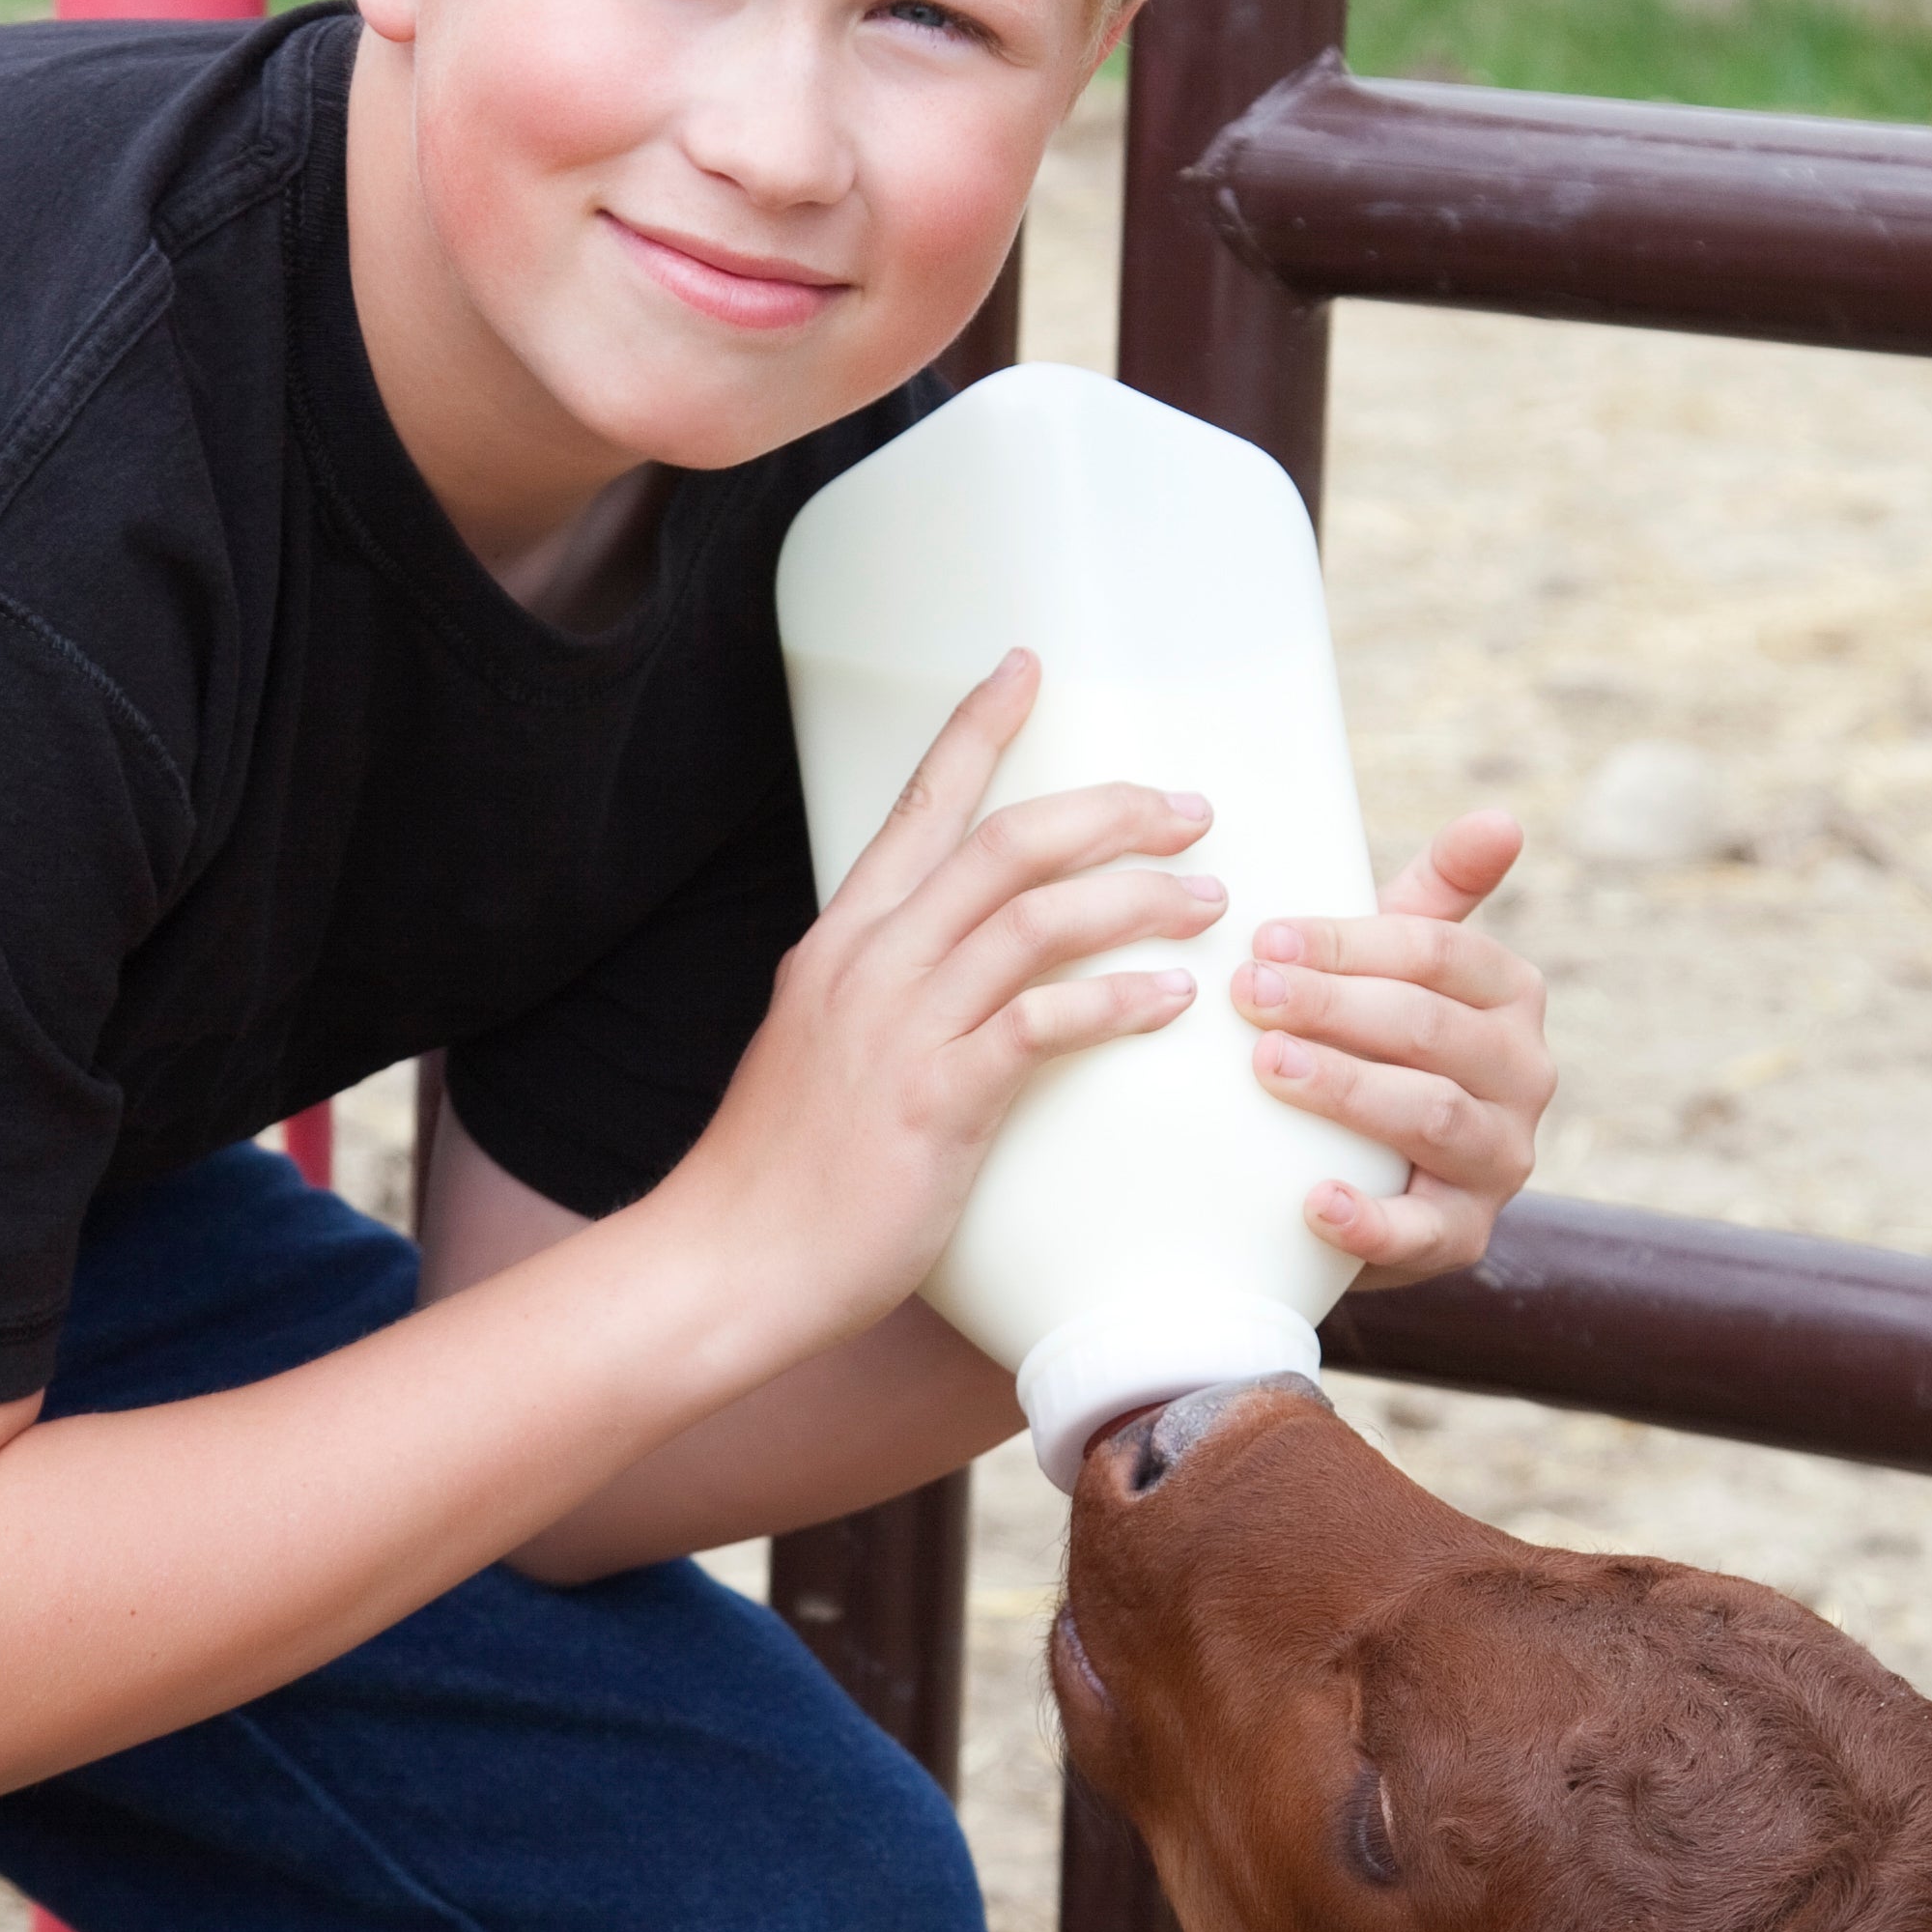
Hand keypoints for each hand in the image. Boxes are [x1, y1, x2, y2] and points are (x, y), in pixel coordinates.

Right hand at [672, 651, 1221, 1351]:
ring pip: (1035, 918)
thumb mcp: (822, 1051)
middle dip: (1107, 810)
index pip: (919, 805)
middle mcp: (868, 964)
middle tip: (1188, 808)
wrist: (726, 1264)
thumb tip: (950, 981)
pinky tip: (1169, 997)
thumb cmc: (784, 1175)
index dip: (977, 728)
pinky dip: (1114, 998)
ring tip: (1205, 896)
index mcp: (841, 942)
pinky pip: (1042, 1022)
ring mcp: (901, 1029)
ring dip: (1134, 895)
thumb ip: (884, 999)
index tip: (1028, 666)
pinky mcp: (937, 1101)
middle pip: (1003, 843)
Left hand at [1235, 810, 1549, 1289]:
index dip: (1350, 943)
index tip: (1265, 937)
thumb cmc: (1378, 1046)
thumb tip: (1501, 818)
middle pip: (1431, 1029)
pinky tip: (1313, 1201)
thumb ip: (1436, 896)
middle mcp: (1524, 1075)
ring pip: (1432, 1115)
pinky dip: (1370, 1220)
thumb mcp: (1401, 970)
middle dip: (1335, 1007)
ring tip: (1268, 1065)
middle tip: (1249, 994)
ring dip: (1347, 1090)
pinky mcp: (1465, 1234)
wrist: (1377, 1173)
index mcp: (1510, 996)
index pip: (1439, 954)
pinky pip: (1424, 1231)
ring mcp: (1501, 1158)